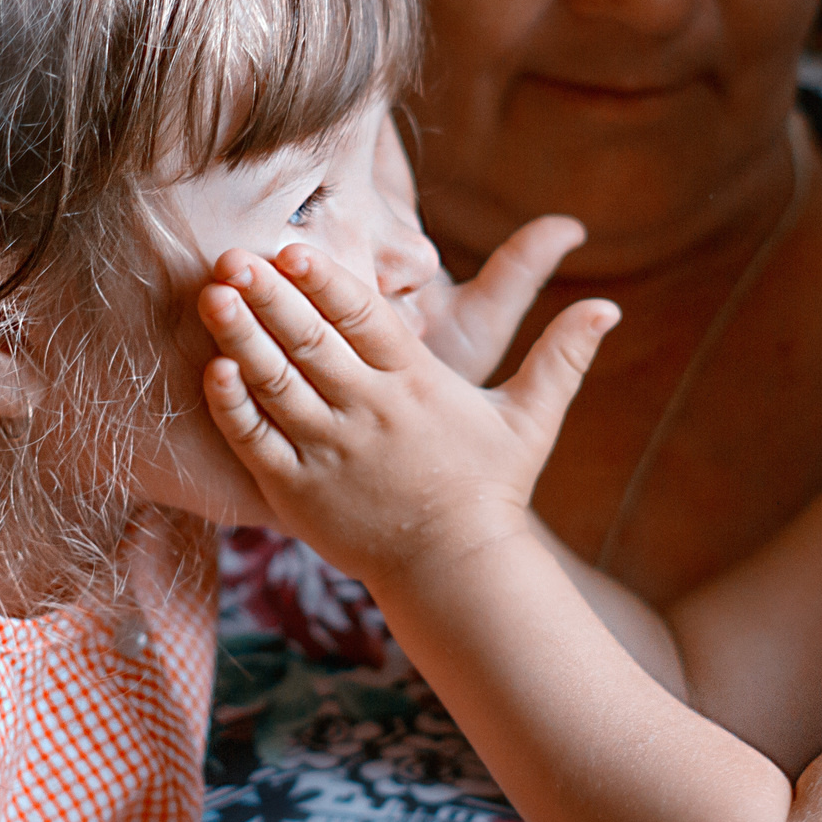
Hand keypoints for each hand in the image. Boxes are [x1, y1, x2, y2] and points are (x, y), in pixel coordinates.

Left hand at [198, 241, 618, 587]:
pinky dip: (235, 408)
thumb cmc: (491, 488)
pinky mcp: (299, 494)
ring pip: (277, 386)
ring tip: (211, 297)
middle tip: (230, 254)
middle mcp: (369, 415)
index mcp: (416, 386)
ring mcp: (330, 455)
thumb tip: (610, 307)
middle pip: (311, 344)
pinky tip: (213, 372)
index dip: (328, 282)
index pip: (366, 321)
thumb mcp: (530, 418)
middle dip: (269, 296)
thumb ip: (561, 356)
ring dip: (240, 339)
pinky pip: (259, 444)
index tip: (294, 248)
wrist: (458, 573)